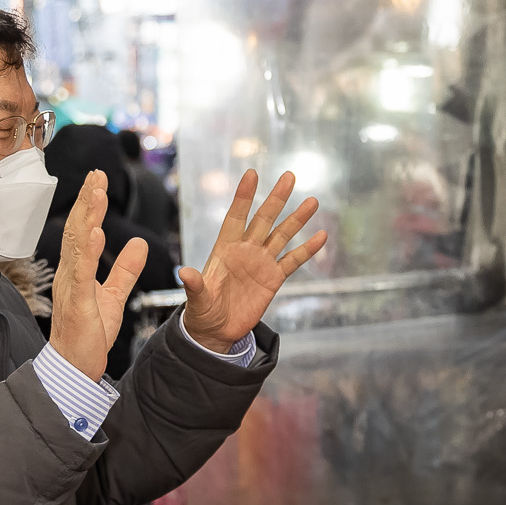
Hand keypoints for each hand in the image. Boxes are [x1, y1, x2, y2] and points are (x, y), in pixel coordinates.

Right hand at [48, 171, 148, 382]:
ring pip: (77, 244)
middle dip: (86, 200)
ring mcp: (70, 286)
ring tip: (96, 192)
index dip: (90, 204)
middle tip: (96, 173)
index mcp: (77, 270)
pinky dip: (87, 252)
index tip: (99, 180)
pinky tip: (93, 233)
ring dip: (86, 216)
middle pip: (77, 229)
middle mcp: (69, 273)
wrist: (74, 366)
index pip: (83, 230)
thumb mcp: (113, 296)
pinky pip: (81, 273)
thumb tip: (138, 244)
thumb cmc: (89, 334)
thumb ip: (125, 270)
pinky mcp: (76, 303)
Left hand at [179, 170, 324, 350]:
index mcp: (225, 249)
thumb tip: (184, 273)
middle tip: (289, 176)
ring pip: (282, 235)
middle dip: (276, 199)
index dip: (244, 197)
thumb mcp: (197, 300)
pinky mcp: (274, 279)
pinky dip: (307, 249)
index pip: (236, 217)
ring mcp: (261, 263)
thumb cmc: (202, 312)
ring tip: (313, 201)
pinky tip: (321, 236)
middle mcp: (245, 250)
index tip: (252, 174)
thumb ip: (195, 285)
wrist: (217, 330)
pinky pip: (293, 261)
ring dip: (297, 219)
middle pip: (264, 219)